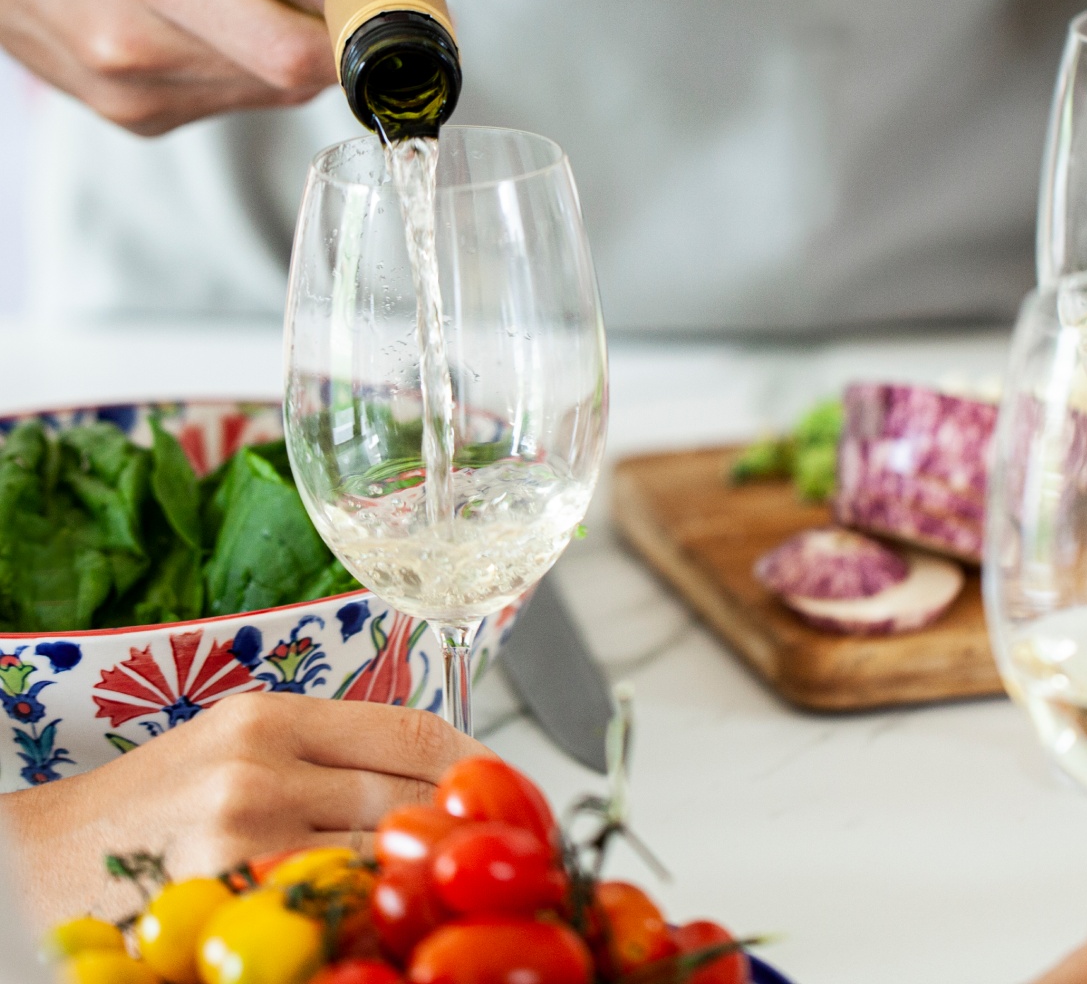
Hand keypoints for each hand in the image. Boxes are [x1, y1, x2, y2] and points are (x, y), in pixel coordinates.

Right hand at [0, 0, 338, 135]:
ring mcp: (129, 91)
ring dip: (289, 57)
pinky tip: (233, 19)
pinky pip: (222, 106)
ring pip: (259, 98)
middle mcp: (135, 48)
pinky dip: (244, 72)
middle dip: (332, 40)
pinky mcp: (127, 113)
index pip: (294, 52)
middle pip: (288, 79)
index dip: (357, 35)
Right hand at [0, 693, 488, 925]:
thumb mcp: (236, 740)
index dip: (473, 761)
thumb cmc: (150, 801)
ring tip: (445, 882)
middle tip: (491, 845)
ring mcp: (246, 842)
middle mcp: (261, 768)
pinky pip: (333, 909)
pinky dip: (368, 910)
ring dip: (422, 873)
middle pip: (409, 796)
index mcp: (268, 714)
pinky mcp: (229, 904)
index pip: (411, 731)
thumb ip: (327, 745)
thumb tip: (432, 766)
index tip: (500, 784)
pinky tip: (379, 913)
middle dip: (461, 824)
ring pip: (381, 858)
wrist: (44, 862)